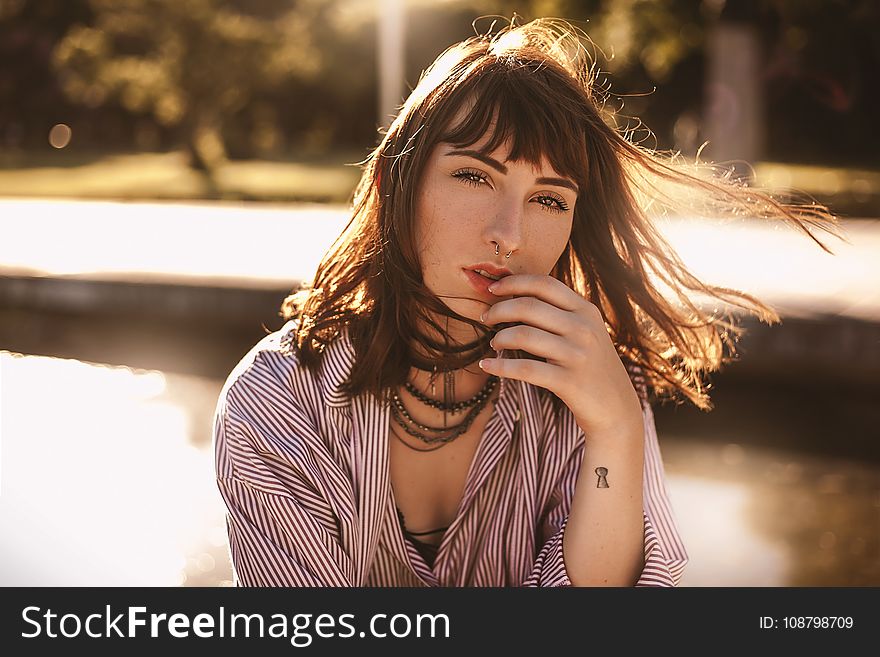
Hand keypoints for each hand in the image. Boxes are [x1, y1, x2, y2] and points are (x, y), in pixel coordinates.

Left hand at [478, 274, 643, 437]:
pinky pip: (525, 369)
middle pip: (528, 306)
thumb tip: (517, 297)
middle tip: (485, 318)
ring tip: (493, 343)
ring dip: (499, 338)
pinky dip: (500, 366)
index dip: (514, 283)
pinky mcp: (569, 382)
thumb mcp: (586, 332)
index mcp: (586, 311)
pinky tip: (487, 365)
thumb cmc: (592, 367)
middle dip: (499, 310)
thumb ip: (561, 313)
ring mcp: (577, 355)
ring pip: (523, 335)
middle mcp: (584, 328)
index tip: (493, 289)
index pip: (545, 284)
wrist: (616, 408)